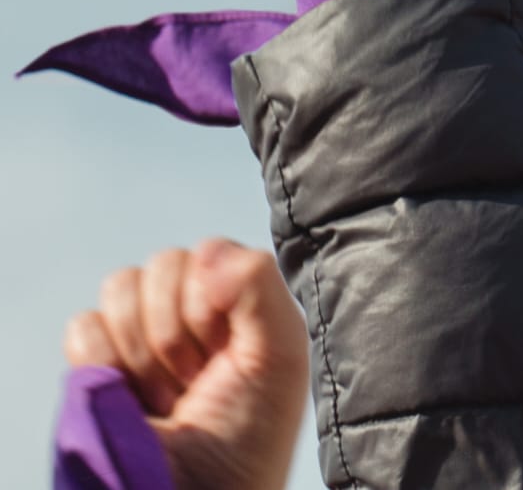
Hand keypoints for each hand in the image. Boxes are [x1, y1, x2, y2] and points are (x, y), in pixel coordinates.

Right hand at [62, 240, 308, 489]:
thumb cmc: (250, 431)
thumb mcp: (280, 354)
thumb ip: (261, 287)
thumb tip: (208, 250)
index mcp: (236, 299)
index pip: (207, 254)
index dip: (212, 303)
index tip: (227, 353)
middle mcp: (188, 308)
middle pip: (163, 265)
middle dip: (179, 331)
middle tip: (197, 380)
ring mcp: (140, 334)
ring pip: (121, 287)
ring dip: (145, 350)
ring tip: (168, 393)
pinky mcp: (96, 365)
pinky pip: (84, 327)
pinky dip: (105, 363)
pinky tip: (133, 399)